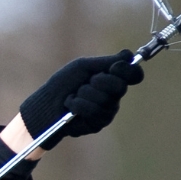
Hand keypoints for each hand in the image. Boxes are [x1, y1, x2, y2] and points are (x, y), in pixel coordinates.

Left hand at [19, 50, 143, 148]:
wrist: (46, 104)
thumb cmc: (63, 83)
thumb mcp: (83, 67)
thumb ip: (105, 62)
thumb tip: (129, 55)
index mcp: (112, 80)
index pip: (134, 75)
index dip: (127, 70)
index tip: (114, 67)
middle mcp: (114, 97)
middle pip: (120, 87)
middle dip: (99, 81)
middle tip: (86, 82)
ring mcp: (107, 112)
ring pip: (105, 100)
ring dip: (84, 94)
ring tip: (74, 95)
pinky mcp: (98, 124)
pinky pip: (94, 112)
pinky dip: (78, 105)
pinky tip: (70, 107)